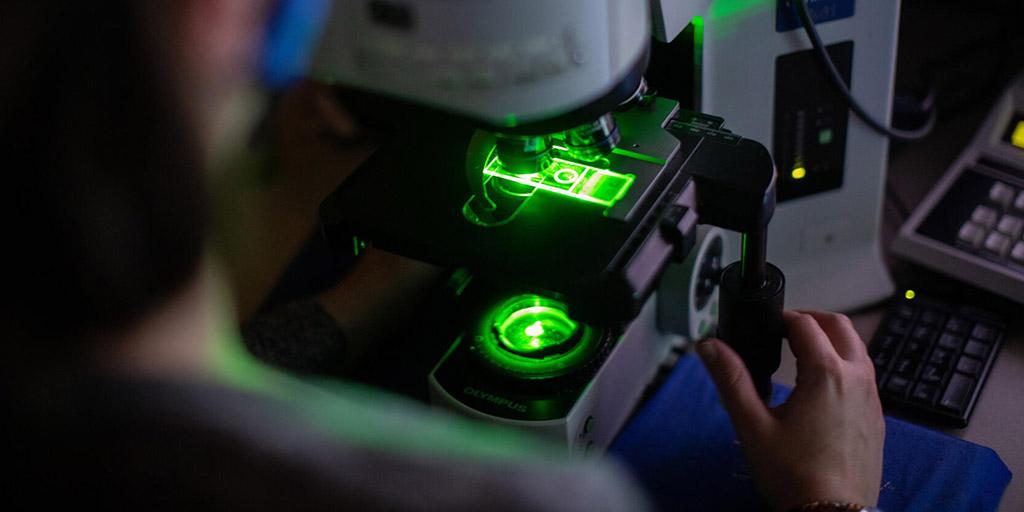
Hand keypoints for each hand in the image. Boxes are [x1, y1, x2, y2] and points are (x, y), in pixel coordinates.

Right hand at [697, 310, 884, 510]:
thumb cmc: (794, 476)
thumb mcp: (752, 425)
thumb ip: (731, 379)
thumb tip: (710, 346)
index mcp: (826, 373)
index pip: (805, 324)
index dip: (782, 318)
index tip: (765, 325)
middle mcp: (856, 379)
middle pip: (839, 327)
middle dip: (811, 320)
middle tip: (785, 329)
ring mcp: (872, 399)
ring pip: (857, 350)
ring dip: (831, 341)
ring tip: (801, 354)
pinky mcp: (876, 419)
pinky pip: (865, 377)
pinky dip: (844, 366)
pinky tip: (821, 389)